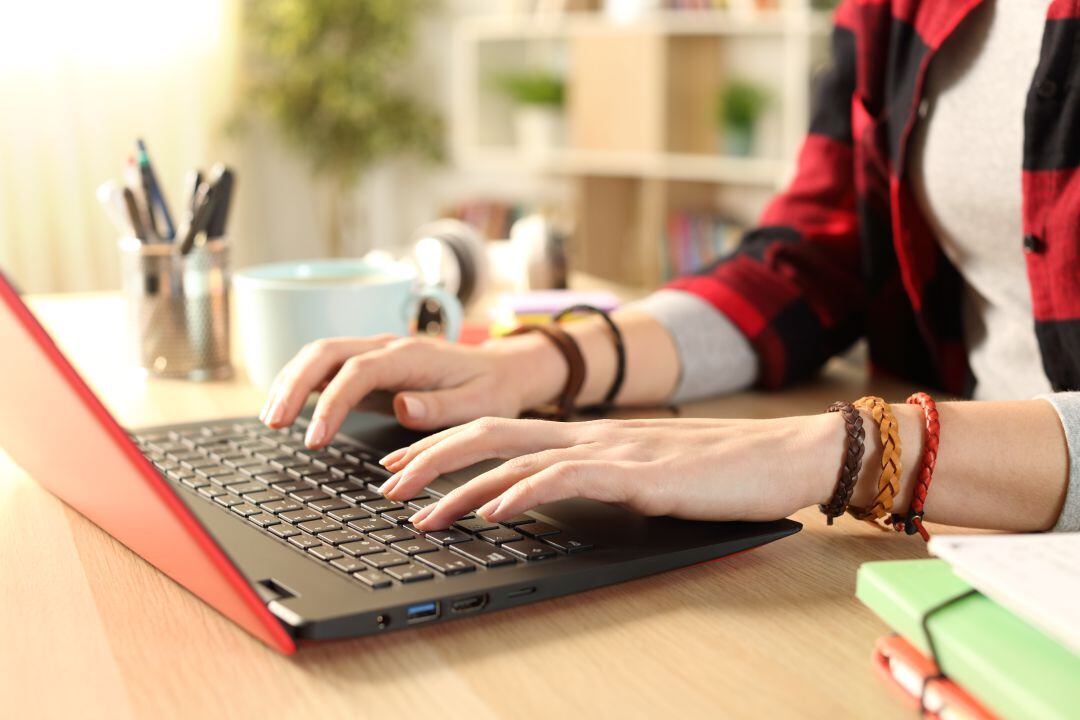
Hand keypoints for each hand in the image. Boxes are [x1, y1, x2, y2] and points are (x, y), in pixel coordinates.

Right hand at [260, 334, 564, 445]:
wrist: (502, 370)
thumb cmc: (491, 390)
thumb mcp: (479, 405)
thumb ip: (441, 407)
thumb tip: (401, 405)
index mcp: (413, 355)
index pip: (358, 370)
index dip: (331, 403)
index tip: (315, 438)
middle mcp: (388, 347)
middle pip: (326, 351)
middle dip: (293, 383)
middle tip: (274, 422)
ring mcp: (376, 354)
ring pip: (320, 355)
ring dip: (290, 382)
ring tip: (271, 419)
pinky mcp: (370, 368)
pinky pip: (328, 368)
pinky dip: (302, 383)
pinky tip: (286, 408)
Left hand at [377, 415, 842, 530]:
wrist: (788, 454)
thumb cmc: (724, 471)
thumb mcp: (648, 476)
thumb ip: (602, 480)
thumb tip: (553, 499)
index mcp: (590, 435)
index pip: (502, 431)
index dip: (447, 444)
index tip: (404, 464)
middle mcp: (592, 434)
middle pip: (491, 432)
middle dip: (431, 457)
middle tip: (385, 483)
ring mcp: (614, 450)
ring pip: (516, 457)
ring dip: (461, 485)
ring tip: (418, 511)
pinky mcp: (640, 473)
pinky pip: (567, 479)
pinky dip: (523, 494)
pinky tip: (493, 512)